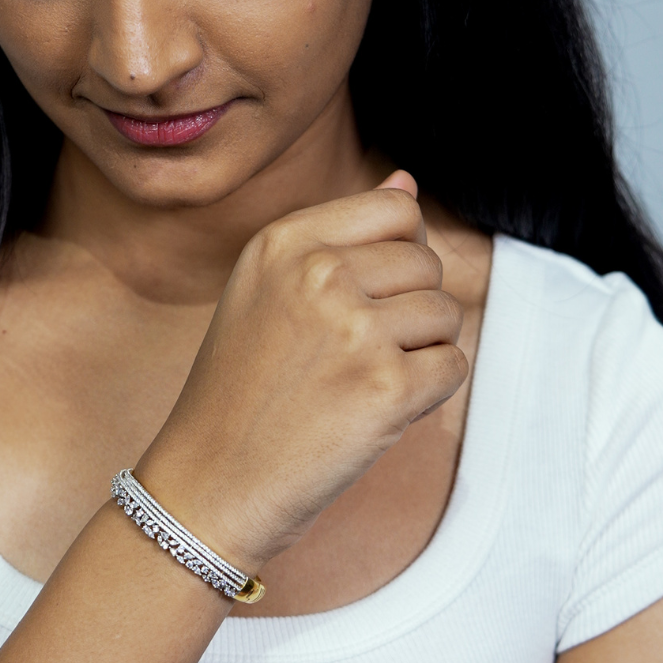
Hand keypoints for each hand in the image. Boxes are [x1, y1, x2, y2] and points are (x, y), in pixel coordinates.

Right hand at [136, 171, 467, 572]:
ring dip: (419, 351)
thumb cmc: (237, 391)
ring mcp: (353, 329)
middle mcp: (317, 274)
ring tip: (360, 381)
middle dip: (409, 307)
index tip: (370, 293)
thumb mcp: (264, 292)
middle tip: (357, 353)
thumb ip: (338, 235)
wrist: (211, 480)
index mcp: (282, 243)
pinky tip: (373, 409)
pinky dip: (426, 394)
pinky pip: (452, 366)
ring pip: (445, 313)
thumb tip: (408, 181)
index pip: (394, 208)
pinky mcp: (386, 388)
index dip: (399, 252)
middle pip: (426, 261)